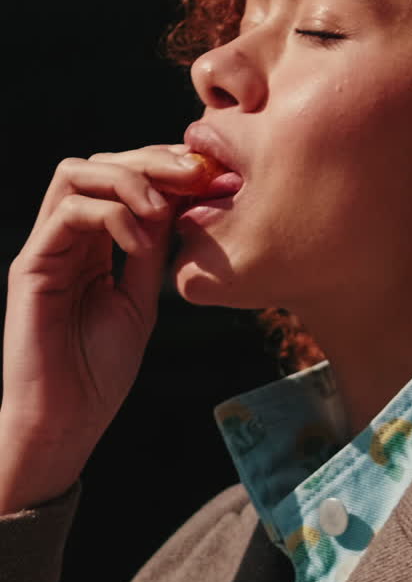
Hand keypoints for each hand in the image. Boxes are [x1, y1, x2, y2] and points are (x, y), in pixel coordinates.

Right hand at [0, 143, 204, 511]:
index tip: (211, 177)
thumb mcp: (140, 301)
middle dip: (152, 160)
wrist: (65, 420)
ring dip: (128, 180)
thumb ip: (151, 253)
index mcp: (92, 244)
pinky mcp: (31, 267)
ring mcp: (45, 249)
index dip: (164, 167)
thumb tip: (178, 205)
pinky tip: (140, 244)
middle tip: (197, 178)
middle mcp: (64, 238)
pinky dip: (110, 216)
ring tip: (164, 210)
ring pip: (76, 174)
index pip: (122, 180)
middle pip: (99, 163)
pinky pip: (66, 213)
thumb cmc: (99, 372)